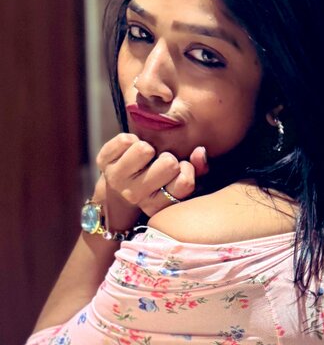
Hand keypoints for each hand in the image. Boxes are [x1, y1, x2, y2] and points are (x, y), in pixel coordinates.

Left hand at [95, 133, 209, 225]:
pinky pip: (125, 139)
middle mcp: (135, 196)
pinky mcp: (103, 162)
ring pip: (144, 149)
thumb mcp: (178, 183)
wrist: (115, 193)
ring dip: (148, 149)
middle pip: (168, 163)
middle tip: (159, 164)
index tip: (180, 170)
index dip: (187, 170)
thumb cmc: (156, 185)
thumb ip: (198, 169)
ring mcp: (117, 179)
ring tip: (145, 158)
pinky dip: (131, 140)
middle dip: (168, 158)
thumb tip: (199, 151)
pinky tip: (129, 151)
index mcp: (156, 204)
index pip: (185, 183)